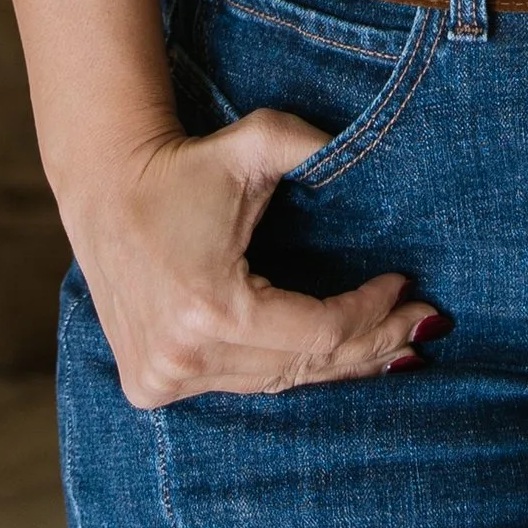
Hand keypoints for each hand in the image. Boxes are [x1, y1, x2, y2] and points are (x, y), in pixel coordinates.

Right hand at [64, 114, 443, 406]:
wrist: (104, 187)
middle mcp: (185, 357)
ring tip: (394, 348)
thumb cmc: (183, 165)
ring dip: (336, 364)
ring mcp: (164, 379)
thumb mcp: (254, 142)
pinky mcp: (152, 385)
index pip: (319, 332)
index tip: (410, 286)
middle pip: (304, 366)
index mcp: (211, 308)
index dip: (373, 313)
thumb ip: (313, 145)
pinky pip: (243, 384)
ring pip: (276, 382)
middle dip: (372, 344)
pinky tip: (332, 360)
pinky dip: (288, 369)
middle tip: (424, 326)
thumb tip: (373, 157)